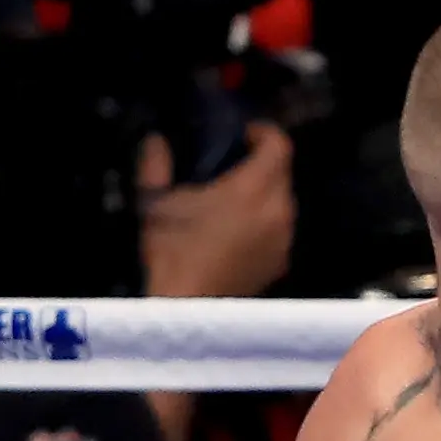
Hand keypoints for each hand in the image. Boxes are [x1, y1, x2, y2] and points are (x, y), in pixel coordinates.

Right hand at [139, 122, 295, 300]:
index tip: (246, 133)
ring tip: (235, 195)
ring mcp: (283, 240)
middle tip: (235, 161)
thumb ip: (157, 164)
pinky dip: (266, 220)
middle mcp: (277, 212)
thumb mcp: (155, 201)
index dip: (265, 132)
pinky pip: (280, 228)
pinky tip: (238, 227)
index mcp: (252, 190)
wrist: (187, 307)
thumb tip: (157, 141)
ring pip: (284, 202)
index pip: (279, 147)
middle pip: (284, 173)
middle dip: (264, 162)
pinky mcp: (280, 262)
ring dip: (266, 192)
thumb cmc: (171, 250)